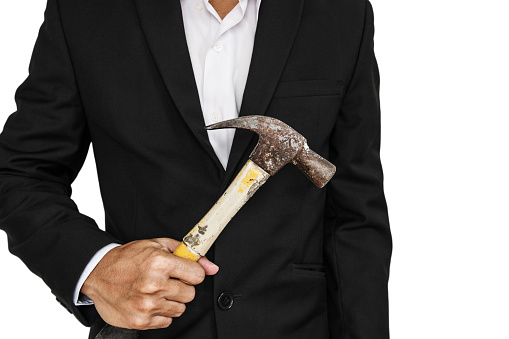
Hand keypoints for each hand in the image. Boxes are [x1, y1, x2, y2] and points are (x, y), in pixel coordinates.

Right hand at [81, 238, 218, 329]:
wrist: (97, 273)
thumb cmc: (127, 258)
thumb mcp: (156, 245)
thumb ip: (186, 253)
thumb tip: (212, 267)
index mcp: (159, 263)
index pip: (197, 275)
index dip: (192, 273)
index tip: (184, 272)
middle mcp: (154, 284)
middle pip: (190, 294)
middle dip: (181, 287)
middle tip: (166, 281)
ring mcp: (147, 305)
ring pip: (180, 309)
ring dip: (171, 301)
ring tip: (156, 291)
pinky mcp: (141, 321)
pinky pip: (166, 321)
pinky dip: (160, 313)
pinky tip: (148, 301)